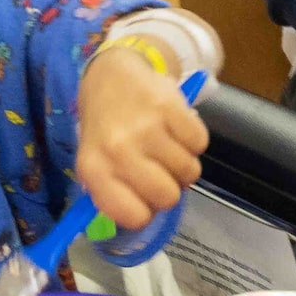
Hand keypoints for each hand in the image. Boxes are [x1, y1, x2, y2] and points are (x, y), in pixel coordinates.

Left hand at [73, 44, 207, 228]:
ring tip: (168, 148)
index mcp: (95, 170)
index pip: (134, 216)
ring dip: (183, 165)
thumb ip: (114, 194)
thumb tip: (142, 220)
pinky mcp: (170, 106)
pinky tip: (176, 130)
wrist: (112, 75)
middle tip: (162, 172)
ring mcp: (146, 127)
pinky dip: (193, 141)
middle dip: (170, 189)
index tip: (146, 200)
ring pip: (189, 172)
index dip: (147, 212)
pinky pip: (200, 144)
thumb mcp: (96, 162)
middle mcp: (118, 150)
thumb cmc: (106, 127)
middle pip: (168, 197)